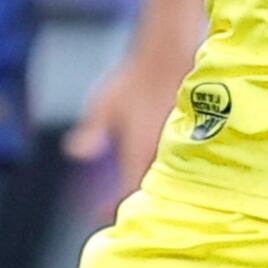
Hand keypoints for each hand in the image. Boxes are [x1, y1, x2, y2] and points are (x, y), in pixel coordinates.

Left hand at [68, 41, 191, 199]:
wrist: (171, 56)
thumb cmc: (135, 79)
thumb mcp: (105, 104)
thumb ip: (91, 131)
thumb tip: (74, 152)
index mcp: (139, 154)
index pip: (125, 195)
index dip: (111, 209)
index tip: (98, 212)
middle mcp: (162, 157)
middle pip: (150, 196)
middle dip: (134, 205)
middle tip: (117, 209)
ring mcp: (181, 150)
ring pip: (169, 185)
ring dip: (152, 192)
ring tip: (137, 194)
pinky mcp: (193, 141)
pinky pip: (183, 169)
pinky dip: (169, 176)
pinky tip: (160, 172)